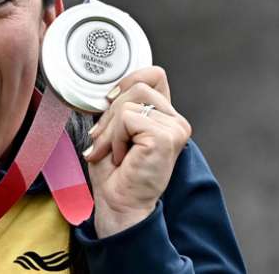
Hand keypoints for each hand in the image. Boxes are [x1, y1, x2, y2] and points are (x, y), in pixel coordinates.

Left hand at [83, 66, 191, 237]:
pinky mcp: (166, 136)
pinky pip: (127, 118)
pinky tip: (122, 158)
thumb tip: (106, 90)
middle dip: (109, 115)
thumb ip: (118, 107)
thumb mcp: (113, 131)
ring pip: (129, 102)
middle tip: (103, 142)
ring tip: (113, 151)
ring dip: (110, 129)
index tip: (109, 101)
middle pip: (136, 87)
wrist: (119, 202)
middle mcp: (175, 120)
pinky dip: (115, 138)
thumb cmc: (115, 173)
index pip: (154, 75)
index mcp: (165, 115)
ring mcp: (175, 127)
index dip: (128, 81)